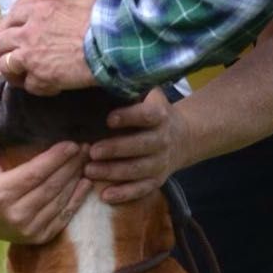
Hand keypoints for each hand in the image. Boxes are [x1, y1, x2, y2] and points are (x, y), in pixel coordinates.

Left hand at [0, 0, 98, 93]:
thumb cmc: (106, 15)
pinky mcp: (37, 71)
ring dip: (13, 72)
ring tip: (26, 78)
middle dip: (3, 52)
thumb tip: (67, 4)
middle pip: (0, 40)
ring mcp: (28, 48)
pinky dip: (36, 87)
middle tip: (12, 62)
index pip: (10, 16)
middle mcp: (26, 21)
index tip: (9, 40)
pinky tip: (51, 86)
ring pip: (5, 63)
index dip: (9, 31)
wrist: (116, 38)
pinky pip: (26, 84)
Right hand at [0, 114, 91, 243]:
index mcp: (1, 193)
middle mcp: (16, 214)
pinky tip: (85, 183)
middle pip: (51, 186)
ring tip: (86, 161)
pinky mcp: (40, 237)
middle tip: (85, 148)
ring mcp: (29, 228)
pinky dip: (77, 199)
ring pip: (60, 200)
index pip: (35, 174)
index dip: (56, 159)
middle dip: (71, 165)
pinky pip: (63, 216)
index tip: (72, 144)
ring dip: (76, 179)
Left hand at [85, 88, 185, 203]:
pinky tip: (105, 195)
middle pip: (141, 146)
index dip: (130, 117)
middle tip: (92, 151)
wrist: (183, 137)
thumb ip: (132, 89)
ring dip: (114, 172)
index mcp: (160, 116)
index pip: (147, 116)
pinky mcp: (157, 180)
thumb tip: (106, 76)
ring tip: (89, 170)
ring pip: (138, 170)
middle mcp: (163, 140)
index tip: (109, 119)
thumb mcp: (149, 97)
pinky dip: (125, 194)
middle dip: (116, 149)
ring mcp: (161, 162)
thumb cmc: (154, 113)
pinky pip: (142, 189)